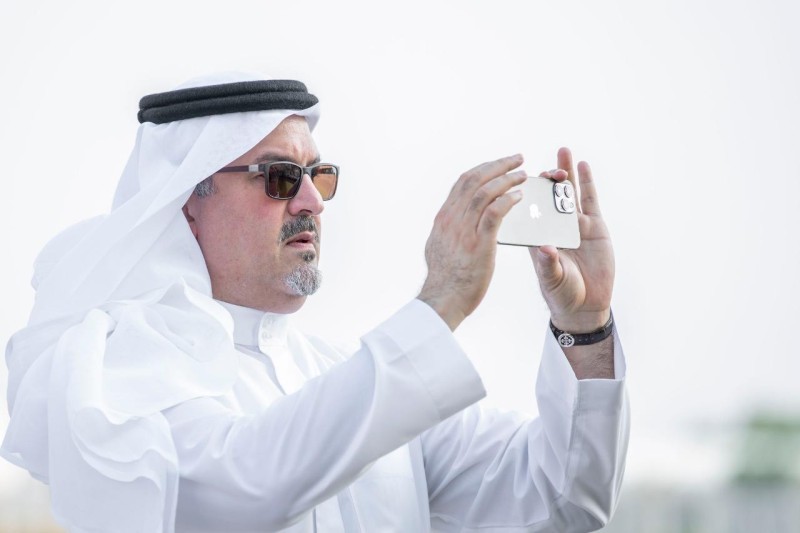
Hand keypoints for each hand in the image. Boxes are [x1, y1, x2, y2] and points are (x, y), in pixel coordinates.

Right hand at [418, 154, 526, 329]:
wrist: (443, 300)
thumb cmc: (445, 280)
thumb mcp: (438, 248)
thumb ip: (447, 232)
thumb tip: (451, 224)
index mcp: (444, 218)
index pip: (462, 183)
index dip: (483, 169)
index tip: (497, 164)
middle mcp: (451, 219)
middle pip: (474, 180)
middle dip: (497, 165)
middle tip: (517, 159)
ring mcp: (464, 230)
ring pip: (484, 192)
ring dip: (505, 179)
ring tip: (523, 174)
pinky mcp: (478, 243)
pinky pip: (494, 213)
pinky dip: (507, 200)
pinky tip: (519, 197)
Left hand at [530, 148, 613, 332]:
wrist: (585, 305)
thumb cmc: (562, 294)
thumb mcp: (553, 280)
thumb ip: (549, 265)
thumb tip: (546, 248)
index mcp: (537, 236)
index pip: (526, 209)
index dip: (520, 193)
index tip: (514, 178)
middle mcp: (553, 226)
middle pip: (546, 195)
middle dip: (543, 179)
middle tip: (542, 167)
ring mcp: (574, 224)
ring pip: (567, 193)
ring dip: (563, 173)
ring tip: (562, 151)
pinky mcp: (594, 226)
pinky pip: (589, 200)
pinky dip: (586, 183)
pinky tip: (583, 165)